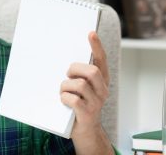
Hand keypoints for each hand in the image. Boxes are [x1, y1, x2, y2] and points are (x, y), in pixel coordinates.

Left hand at [60, 31, 112, 153]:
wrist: (84, 131)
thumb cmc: (78, 105)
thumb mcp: (81, 88)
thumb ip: (79, 74)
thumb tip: (63, 57)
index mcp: (102, 81)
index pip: (101, 60)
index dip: (97, 46)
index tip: (91, 33)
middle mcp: (103, 90)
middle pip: (92, 71)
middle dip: (75, 69)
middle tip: (67, 74)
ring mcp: (96, 103)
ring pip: (80, 85)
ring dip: (66, 86)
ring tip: (63, 91)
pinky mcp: (87, 114)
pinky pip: (73, 99)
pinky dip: (64, 98)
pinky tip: (63, 101)